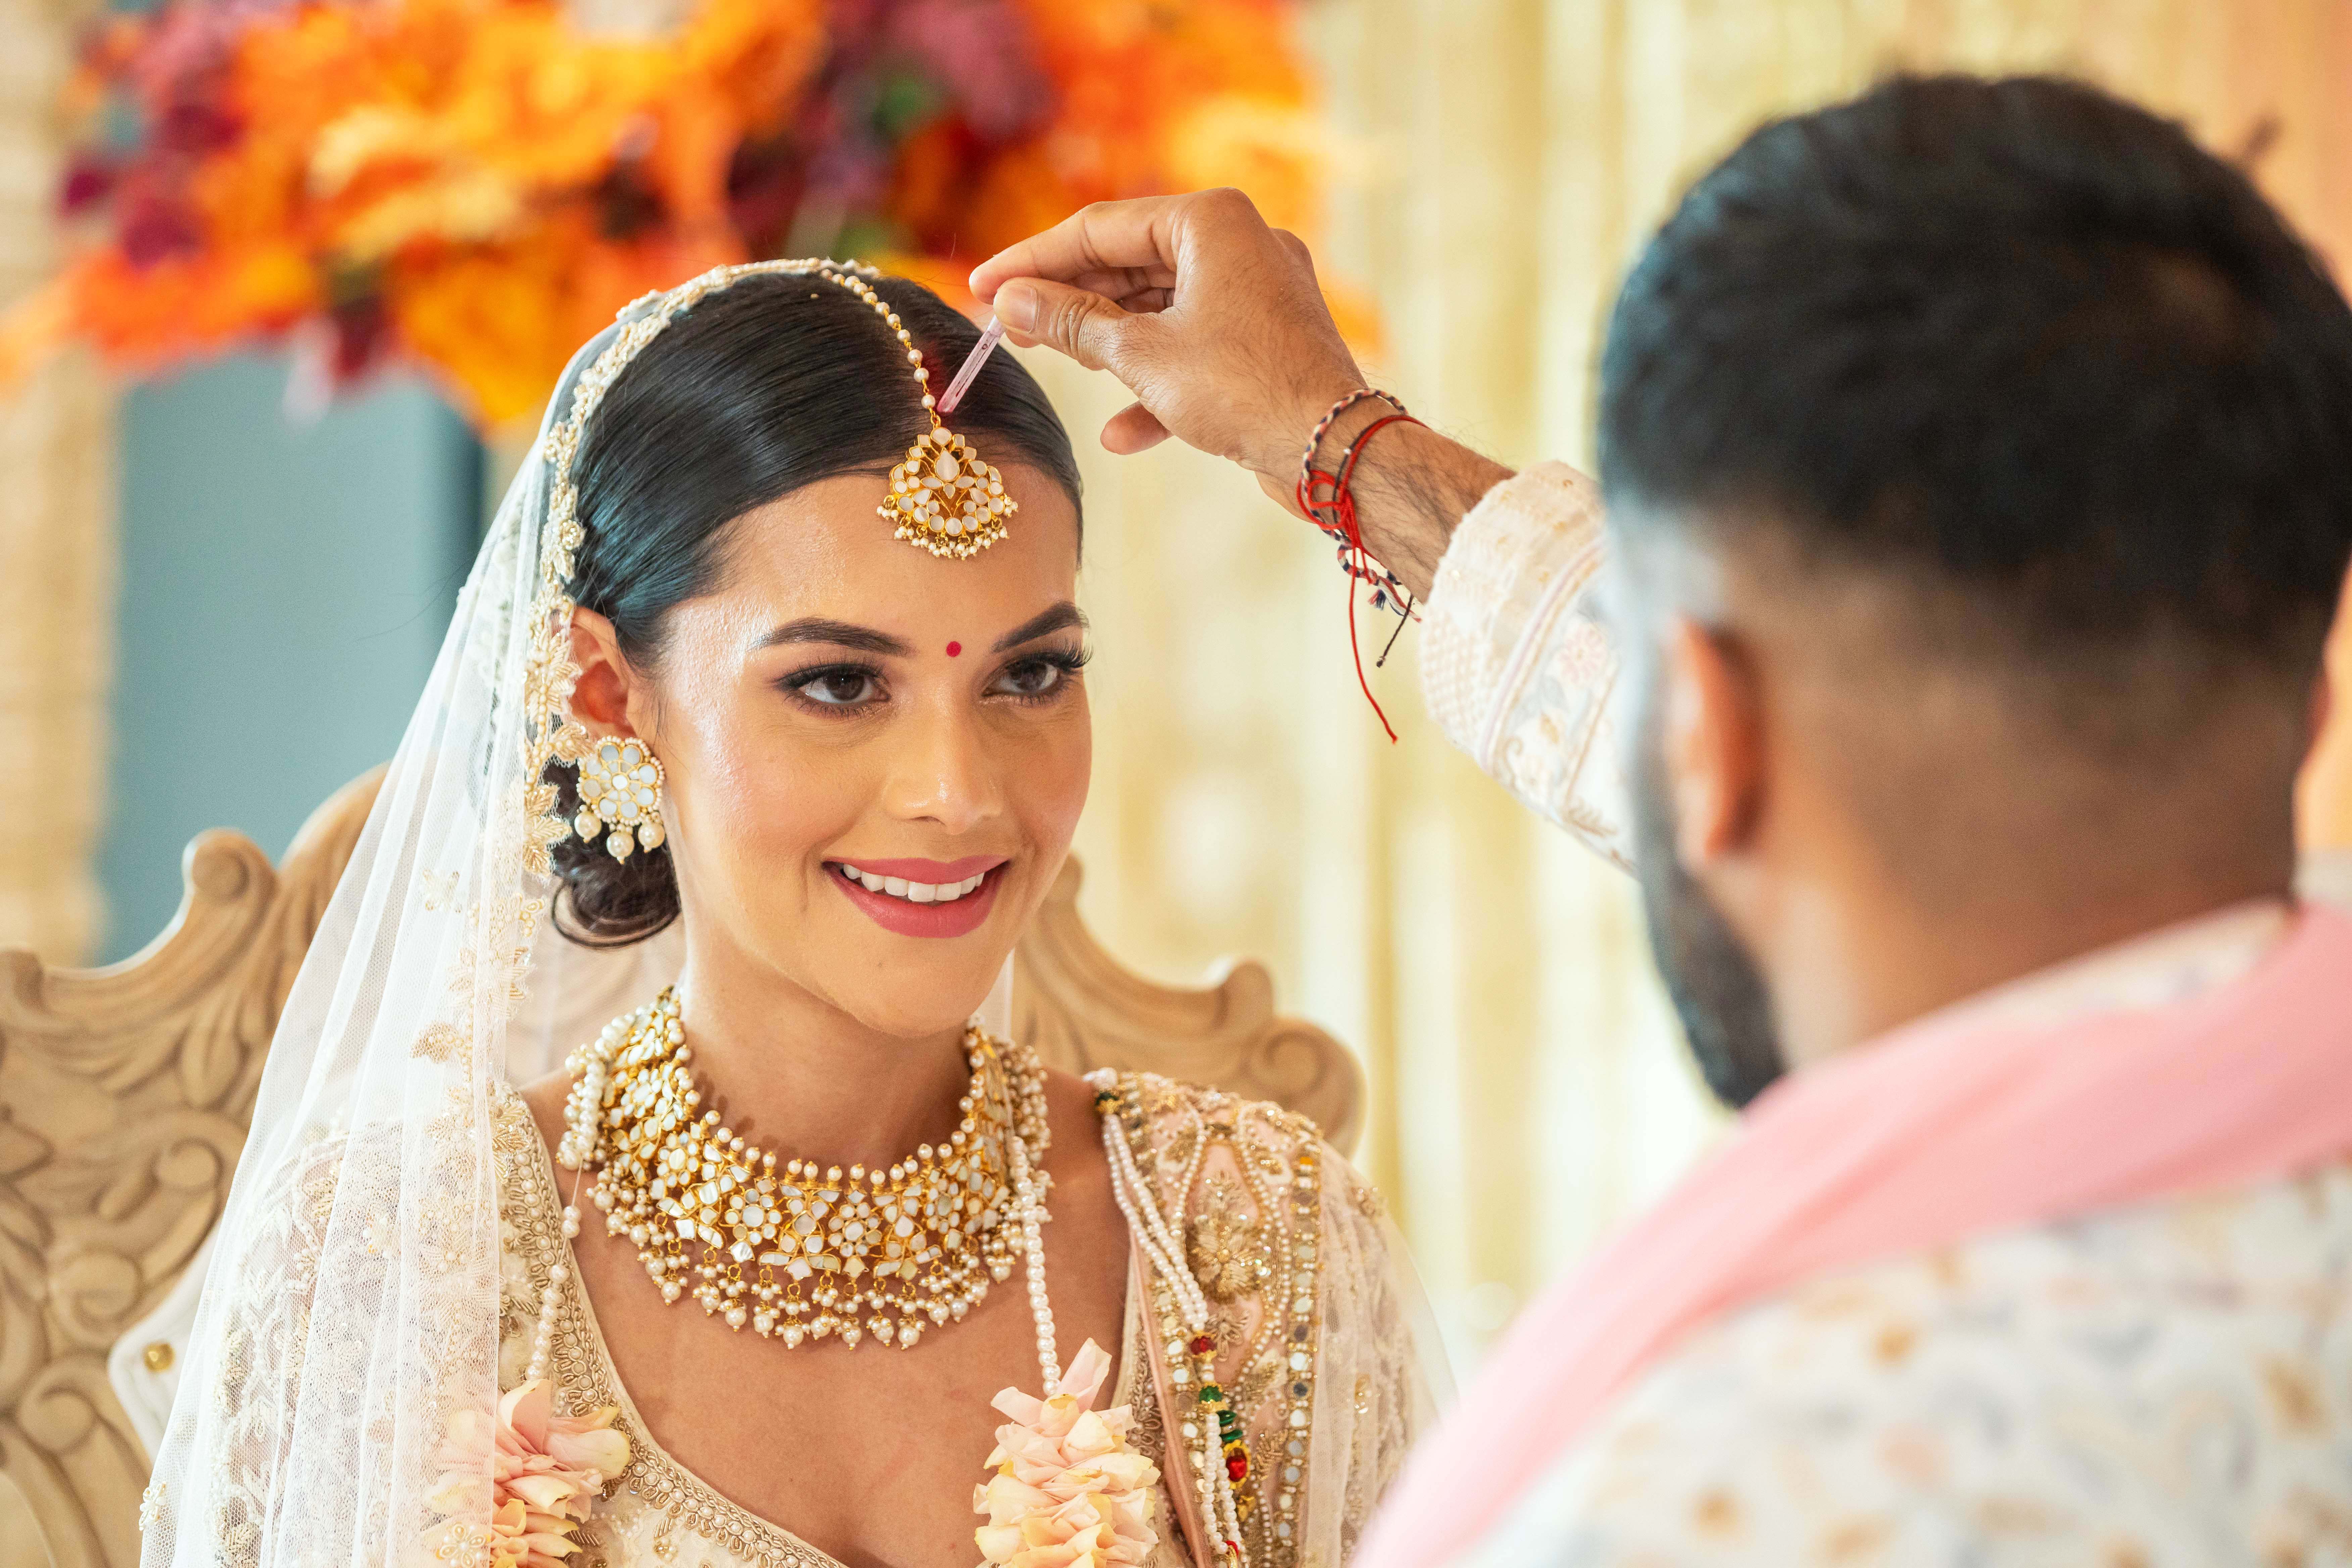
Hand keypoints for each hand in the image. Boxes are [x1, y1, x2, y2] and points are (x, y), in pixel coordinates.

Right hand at [967, 189, 1364, 486]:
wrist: (1335, 453)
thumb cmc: (1243, 390)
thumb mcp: (1140, 354)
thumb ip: (1071, 322)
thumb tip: (1010, 302)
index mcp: (1211, 222)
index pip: (1099, 229)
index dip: (1033, 260)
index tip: (982, 287)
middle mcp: (1239, 244)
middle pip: (1129, 265)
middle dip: (1070, 303)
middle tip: (1010, 329)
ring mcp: (1256, 295)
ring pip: (1160, 310)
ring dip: (1109, 346)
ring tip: (1059, 365)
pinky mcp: (1264, 342)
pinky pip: (1196, 351)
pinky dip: (1158, 386)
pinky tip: (1121, 434)